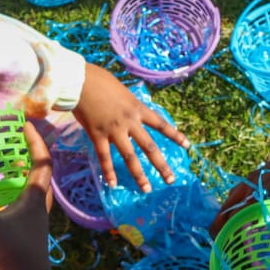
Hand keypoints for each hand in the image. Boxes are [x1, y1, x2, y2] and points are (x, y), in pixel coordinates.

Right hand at [0, 123, 54, 269]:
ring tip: (1, 171)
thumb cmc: (13, 252)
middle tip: (15, 147)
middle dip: (30, 159)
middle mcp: (38, 209)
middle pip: (39, 177)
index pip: (42, 162)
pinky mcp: (23, 238)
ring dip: (19, 181)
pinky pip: (18, 211)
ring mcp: (31, 224)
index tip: (27, 126)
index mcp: (35, 199)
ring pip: (29, 195)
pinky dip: (7, 201)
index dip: (36, 143)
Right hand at [72, 64, 189, 190]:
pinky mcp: (97, 135)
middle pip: (149, 147)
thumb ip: (129, 104)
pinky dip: (109, 172)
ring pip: (130, 156)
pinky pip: (105, 157)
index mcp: (137, 108)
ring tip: (146, 189)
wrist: (81, 81)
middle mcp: (130, 122)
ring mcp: (114, 130)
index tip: (187, 146)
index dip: (175, 135)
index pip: (161, 124)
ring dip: (139, 174)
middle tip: (171, 180)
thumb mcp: (123, 91)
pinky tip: (113, 184)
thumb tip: (131, 112)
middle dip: (161, 165)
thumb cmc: (100, 81)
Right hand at [211, 144, 269, 235]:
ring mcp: (254, 176)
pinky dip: (237, 199)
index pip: (232, 218)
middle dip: (220, 222)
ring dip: (228, 209)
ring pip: (233, 195)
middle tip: (217, 235)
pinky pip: (241, 188)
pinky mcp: (260, 170)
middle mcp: (250, 185)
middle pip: (227, 206)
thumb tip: (263, 231)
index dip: (225, 232)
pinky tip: (243, 206)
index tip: (221, 243)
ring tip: (228, 222)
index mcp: (256, 197)